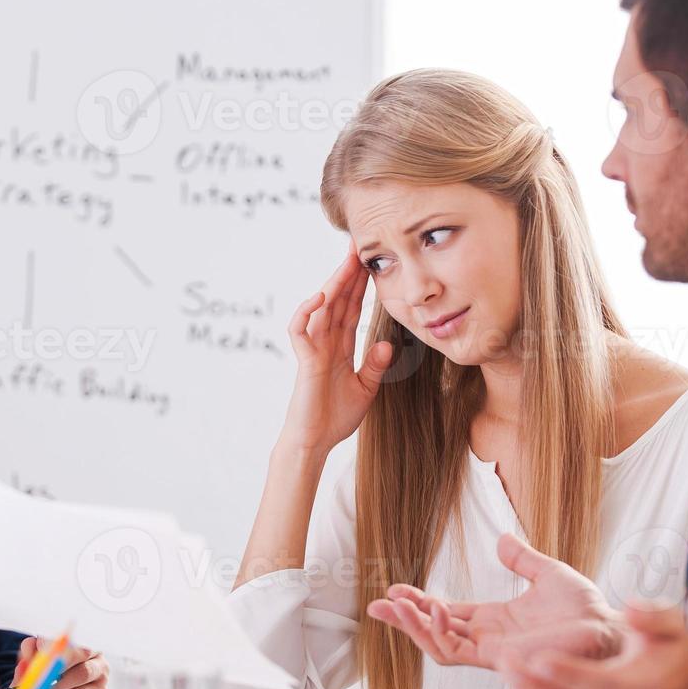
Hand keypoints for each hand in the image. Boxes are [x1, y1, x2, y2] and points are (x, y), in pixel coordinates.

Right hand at [280, 250, 393, 455]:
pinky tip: (321, 296)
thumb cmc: (335, 418)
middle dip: (348, 274)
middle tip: (360, 247)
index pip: (351, 309)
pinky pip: (300, 330)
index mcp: (340, 347)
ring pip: (321, 308)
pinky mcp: (304, 360)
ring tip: (347, 261)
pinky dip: (307, 311)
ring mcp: (313, 349)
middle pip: (337, 301)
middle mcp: (326, 343)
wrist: (316, 442)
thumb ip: (375, 366)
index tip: (371, 263)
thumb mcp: (366, 389)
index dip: (360, 286)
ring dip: (333, 284)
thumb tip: (387, 345)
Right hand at [366, 533, 622, 669]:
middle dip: (404, 620)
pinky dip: (440, 633)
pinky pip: (459, 653)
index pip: (446, 614)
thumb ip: (522, 559)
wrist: (608, 626)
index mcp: (494, 620)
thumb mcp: (548, 573)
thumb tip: (502, 539)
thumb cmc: (586, 607)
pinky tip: (432, 609)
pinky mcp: (500, 659)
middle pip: (433, 633)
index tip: (393, 589)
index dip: (418, 604)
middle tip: (378, 603)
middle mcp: (488, 639)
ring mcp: (493, 652)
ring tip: (396, 605)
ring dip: (414, 627)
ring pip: (439, 646)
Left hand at [495, 605, 687, 688]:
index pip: (601, 683)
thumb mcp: (673, 629)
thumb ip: (653, 618)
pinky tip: (515, 676)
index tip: (538, 658)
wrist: (683, 687)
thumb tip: (632, 609)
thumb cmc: (673, 653)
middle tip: (503, 662)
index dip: (569, 673)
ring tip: (501, 666)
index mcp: (639, 686)